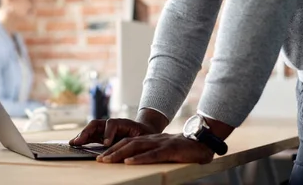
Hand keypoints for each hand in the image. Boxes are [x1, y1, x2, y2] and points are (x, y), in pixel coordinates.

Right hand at [69, 118, 155, 146]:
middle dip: (87, 132)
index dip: (108, 133)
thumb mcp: (144, 136)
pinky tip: (75, 144)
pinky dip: (83, 139)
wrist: (144, 130)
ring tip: (74, 143)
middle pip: (96, 123)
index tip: (106, 143)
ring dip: (82, 135)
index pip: (112, 123)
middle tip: (80, 141)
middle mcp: (111, 124)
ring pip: (91, 128)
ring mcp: (105, 128)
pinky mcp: (102, 134)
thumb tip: (129, 146)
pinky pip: (91, 135)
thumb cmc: (145, 134)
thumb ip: (136, 139)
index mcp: (122, 122)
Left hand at [97, 133, 213, 164]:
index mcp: (150, 140)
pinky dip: (139, 159)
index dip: (114, 149)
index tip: (102, 157)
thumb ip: (153, 152)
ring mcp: (160, 143)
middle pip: (127, 144)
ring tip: (107, 161)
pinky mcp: (169, 150)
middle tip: (99, 160)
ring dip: (119, 154)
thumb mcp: (165, 149)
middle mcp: (152, 139)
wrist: (204, 140)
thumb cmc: (185, 148)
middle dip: (112, 152)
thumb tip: (137, 161)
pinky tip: (129, 162)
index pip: (128, 143)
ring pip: (135, 148)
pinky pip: (151, 155)